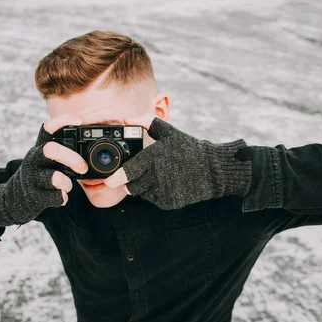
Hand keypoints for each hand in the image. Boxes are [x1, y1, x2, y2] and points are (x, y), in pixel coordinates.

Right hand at [0, 114, 87, 225]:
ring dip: (66, 183)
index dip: (62, 121)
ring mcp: (33, 178)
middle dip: (71, 158)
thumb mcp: (46, 158)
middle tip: (83, 167)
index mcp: (40, 147)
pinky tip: (61, 196)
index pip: (48, 128)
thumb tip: (93, 146)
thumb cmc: (40, 174)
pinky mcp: (35, 196)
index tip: (79, 121)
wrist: (16, 198)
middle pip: (51, 150)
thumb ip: (62, 150)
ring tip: (67, 185)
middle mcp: (34, 159)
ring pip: (54, 178)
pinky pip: (55, 197)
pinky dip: (62, 198)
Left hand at [104, 114, 252, 209]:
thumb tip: (127, 118)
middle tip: (138, 174)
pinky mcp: (169, 202)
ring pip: (141, 193)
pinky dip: (155, 194)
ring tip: (156, 176)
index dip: (116, 178)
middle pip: (131, 186)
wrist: (213, 170)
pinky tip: (166, 184)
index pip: (129, 172)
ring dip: (142, 187)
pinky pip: (153, 199)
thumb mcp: (169, 132)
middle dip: (130, 181)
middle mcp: (157, 176)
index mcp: (154, 158)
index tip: (109, 180)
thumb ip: (147, 123)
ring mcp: (163, 191)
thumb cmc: (189, 149)